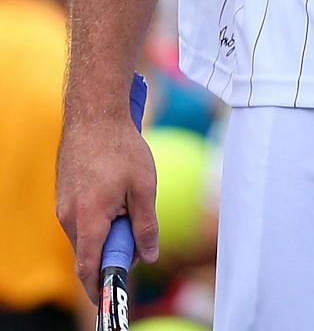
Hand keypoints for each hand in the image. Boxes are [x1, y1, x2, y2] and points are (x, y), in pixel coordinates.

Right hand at [56, 112, 160, 299]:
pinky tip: (116, 197)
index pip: (88, 266)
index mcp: (88, 219)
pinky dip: (100, 220)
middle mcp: (68, 217)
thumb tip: (149, 256)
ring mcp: (63, 207)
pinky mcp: (65, 197)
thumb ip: (146, 225)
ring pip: (86, 235)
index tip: (110, 297)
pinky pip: (82, 220)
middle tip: (137, 239)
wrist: (94, 118)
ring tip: (129, 205)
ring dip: (108, 233)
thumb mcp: (144, 188)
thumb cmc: (122, 149)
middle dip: (113, 253)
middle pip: (89, 252)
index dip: (99, 286)